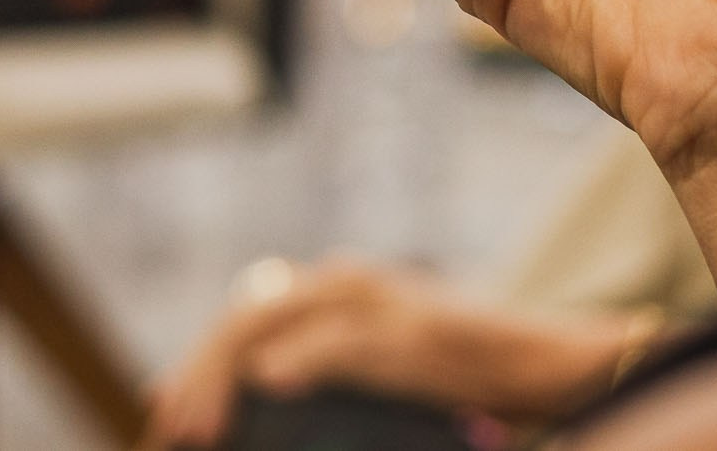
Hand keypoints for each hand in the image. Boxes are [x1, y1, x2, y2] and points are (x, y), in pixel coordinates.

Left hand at [145, 262, 646, 448]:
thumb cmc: (468, 377)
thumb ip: (322, 367)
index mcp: (337, 293)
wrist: (553, 365)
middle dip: (199, 377)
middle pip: (246, 320)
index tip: (163, 417)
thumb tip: (258, 390)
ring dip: (230, 375)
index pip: (245, 320)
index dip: (196, 367)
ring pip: (277, 322)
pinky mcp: (413, 331)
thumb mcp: (383, 371)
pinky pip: (344, 341)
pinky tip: (271, 383)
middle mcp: (349, 285)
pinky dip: (304, 358)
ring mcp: (381, 303)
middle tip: (171, 430)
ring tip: (202, 425)